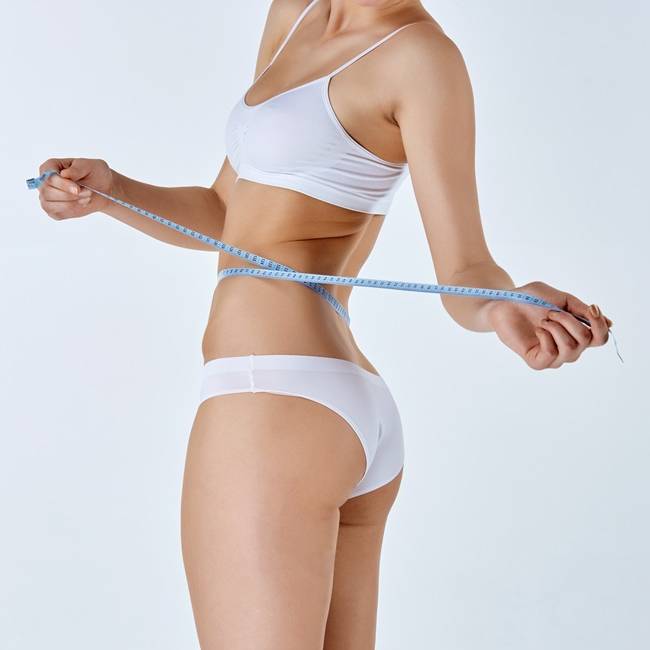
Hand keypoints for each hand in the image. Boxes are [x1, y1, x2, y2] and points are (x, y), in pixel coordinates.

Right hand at [37, 157, 113, 219]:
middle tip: (88, 192)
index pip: (48, 177)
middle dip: (69, 195)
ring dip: (71, 204)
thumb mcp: (89, 166)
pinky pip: (57, 213)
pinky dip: (71, 210)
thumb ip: (77, 169)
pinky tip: (82, 204)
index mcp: (50, 166)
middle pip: (47, 192)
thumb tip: (64, 174)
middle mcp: (45, 182)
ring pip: (49, 204)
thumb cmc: (94, 173)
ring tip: (87, 198)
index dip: (62, 184)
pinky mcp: (54, 210)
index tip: (77, 189)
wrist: (102, 188)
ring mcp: (47, 197)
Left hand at [484, 280, 612, 369]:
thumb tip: (609, 324)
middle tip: (551, 312)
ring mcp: (553, 357)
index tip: (591, 307)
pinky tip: (538, 330)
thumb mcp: (561, 299)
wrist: (505, 302)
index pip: (600, 338)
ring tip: (543, 320)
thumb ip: (582, 311)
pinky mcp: (536, 362)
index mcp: (576, 333)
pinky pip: (551, 354)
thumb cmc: (531, 299)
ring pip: (571, 348)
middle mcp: (568, 348)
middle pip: (586, 340)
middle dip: (570, 321)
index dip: (600, 324)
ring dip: (557, 327)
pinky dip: (546, 337)